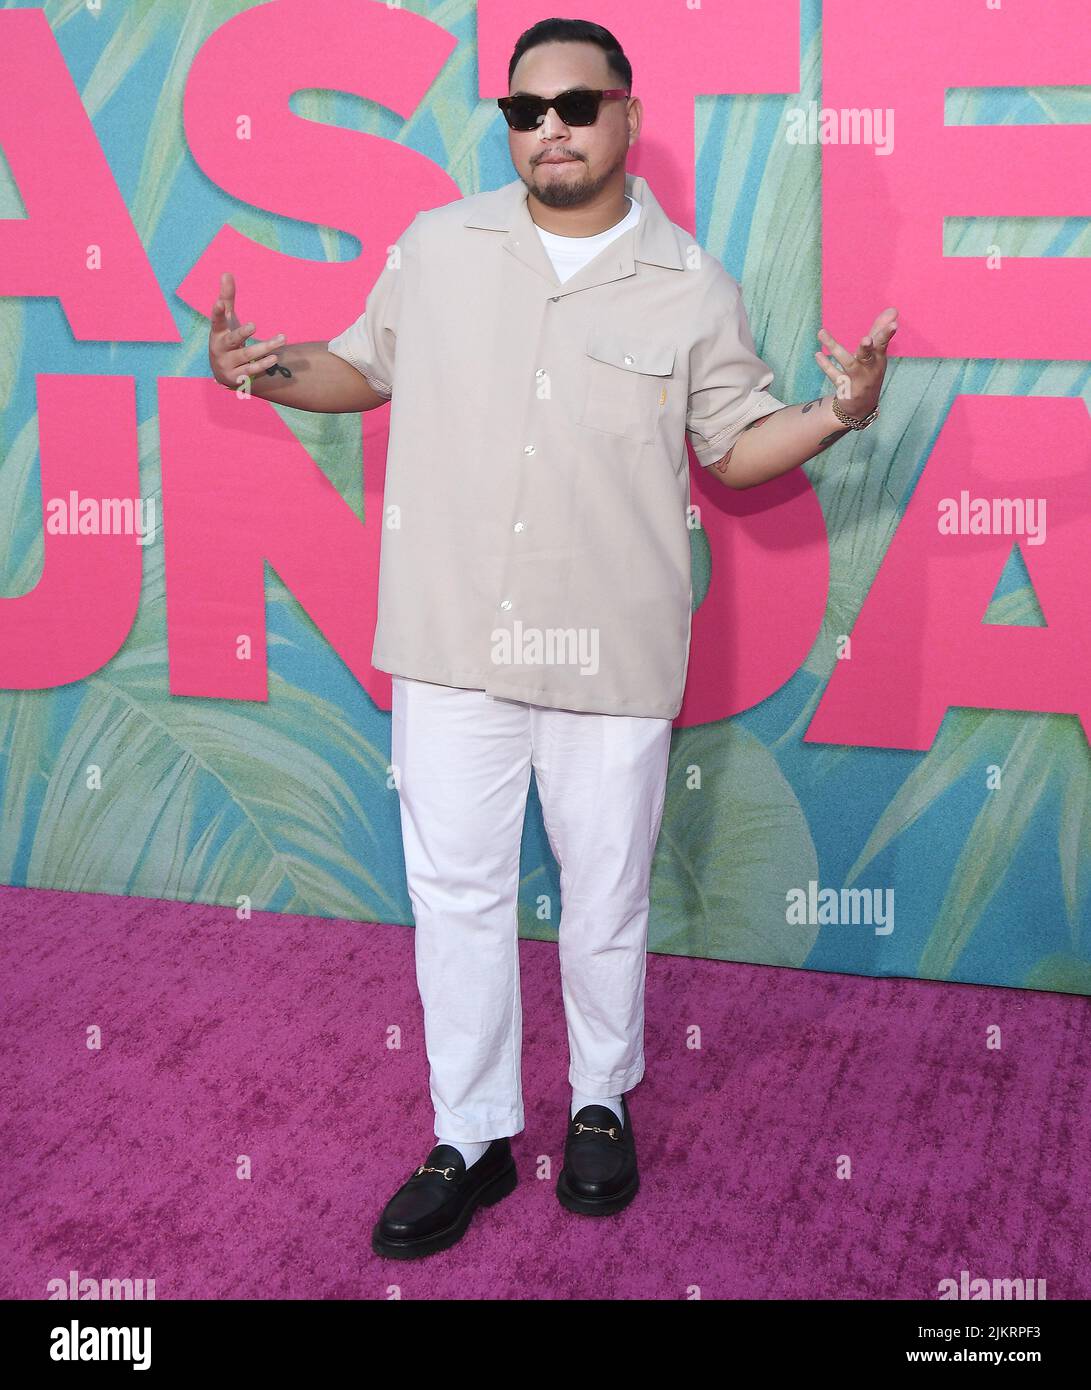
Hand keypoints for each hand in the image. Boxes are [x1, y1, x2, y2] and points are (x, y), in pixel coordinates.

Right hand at [208, 272, 284, 387]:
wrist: (222, 371)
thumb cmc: (227, 338)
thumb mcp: (227, 319)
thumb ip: (227, 298)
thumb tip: (227, 273)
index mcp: (217, 332)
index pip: (216, 321)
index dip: (217, 312)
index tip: (219, 303)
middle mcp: (219, 348)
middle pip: (232, 340)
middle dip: (242, 333)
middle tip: (254, 325)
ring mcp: (227, 364)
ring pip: (247, 356)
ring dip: (264, 348)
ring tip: (281, 339)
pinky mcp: (236, 377)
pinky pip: (251, 371)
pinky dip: (262, 364)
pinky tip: (275, 357)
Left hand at [814, 307, 897, 418]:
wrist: (862, 406)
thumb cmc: (870, 372)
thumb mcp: (877, 353)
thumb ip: (880, 331)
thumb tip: (893, 310)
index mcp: (878, 357)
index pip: (883, 343)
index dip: (887, 334)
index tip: (894, 324)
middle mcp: (870, 368)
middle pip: (869, 355)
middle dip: (867, 347)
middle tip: (866, 339)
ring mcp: (857, 379)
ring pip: (848, 363)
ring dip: (835, 348)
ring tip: (821, 332)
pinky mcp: (845, 388)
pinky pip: (834, 375)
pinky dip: (825, 365)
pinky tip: (817, 354)